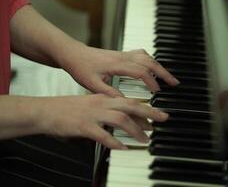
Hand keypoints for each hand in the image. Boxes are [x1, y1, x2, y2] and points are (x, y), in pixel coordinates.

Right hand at [33, 94, 168, 148]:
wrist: (46, 111)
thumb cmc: (70, 109)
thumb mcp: (93, 105)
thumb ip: (109, 110)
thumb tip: (127, 120)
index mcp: (104, 98)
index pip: (130, 101)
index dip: (146, 108)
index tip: (158, 115)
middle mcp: (101, 104)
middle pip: (130, 105)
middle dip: (149, 112)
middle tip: (163, 119)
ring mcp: (93, 114)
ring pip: (120, 119)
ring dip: (136, 129)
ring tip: (145, 139)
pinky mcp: (83, 126)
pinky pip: (102, 135)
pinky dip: (114, 142)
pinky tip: (122, 148)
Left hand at [63, 47, 178, 96]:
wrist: (72, 54)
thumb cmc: (80, 67)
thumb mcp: (92, 84)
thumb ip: (109, 93)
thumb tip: (124, 102)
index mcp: (117, 65)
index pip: (141, 72)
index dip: (151, 82)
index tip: (158, 92)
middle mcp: (123, 57)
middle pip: (150, 62)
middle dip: (164, 72)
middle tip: (174, 83)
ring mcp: (123, 54)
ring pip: (148, 56)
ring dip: (159, 66)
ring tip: (168, 77)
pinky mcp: (122, 54)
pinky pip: (142, 54)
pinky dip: (151, 61)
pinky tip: (152, 67)